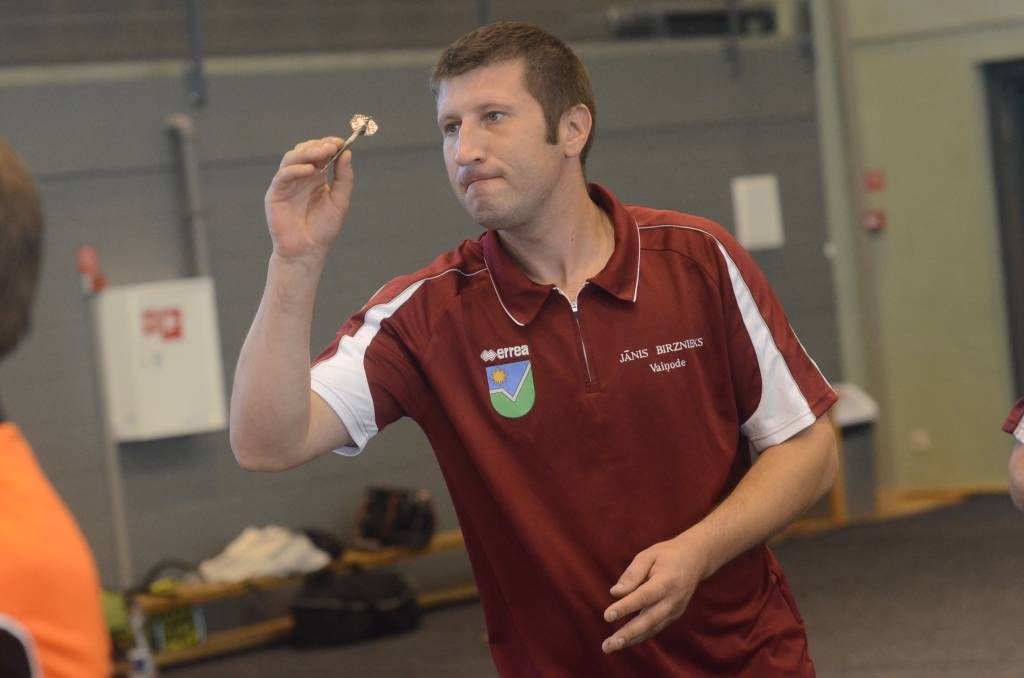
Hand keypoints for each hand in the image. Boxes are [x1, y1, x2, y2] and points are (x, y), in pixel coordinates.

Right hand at [264, 137, 354, 260]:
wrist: (308, 251)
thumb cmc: (323, 229)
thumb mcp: (340, 202)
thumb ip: (344, 178)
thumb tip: (347, 153)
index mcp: (316, 177)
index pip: (319, 153)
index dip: (328, 144)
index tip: (341, 141)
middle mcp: (300, 177)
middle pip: (304, 151)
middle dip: (318, 145)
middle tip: (332, 145)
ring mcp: (287, 184)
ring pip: (291, 158)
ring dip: (307, 152)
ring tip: (323, 152)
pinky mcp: (275, 193)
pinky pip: (283, 176)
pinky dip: (295, 170)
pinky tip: (310, 170)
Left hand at [601, 532, 709, 653]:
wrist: (695, 560)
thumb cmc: (667, 555)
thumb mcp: (648, 555)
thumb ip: (632, 574)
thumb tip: (615, 593)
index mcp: (666, 581)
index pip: (643, 597)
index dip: (625, 607)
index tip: (607, 616)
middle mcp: (673, 599)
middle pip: (649, 620)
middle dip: (628, 634)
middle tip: (609, 645)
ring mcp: (675, 610)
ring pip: (652, 629)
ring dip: (631, 640)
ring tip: (610, 647)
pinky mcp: (674, 615)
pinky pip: (655, 628)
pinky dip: (640, 637)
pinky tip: (624, 642)